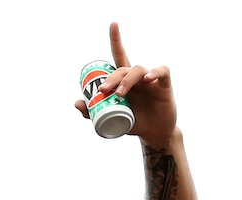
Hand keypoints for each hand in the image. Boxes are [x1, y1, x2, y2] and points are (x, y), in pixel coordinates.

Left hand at [75, 23, 177, 147]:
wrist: (155, 133)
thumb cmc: (135, 122)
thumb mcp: (113, 118)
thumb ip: (94, 112)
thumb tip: (76, 103)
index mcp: (125, 79)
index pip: (120, 54)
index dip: (116, 39)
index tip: (113, 24)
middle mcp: (137, 76)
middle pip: (123, 68)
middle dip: (111, 78)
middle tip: (103, 91)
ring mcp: (151, 80)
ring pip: (137, 70)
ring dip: (126, 81)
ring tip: (119, 94)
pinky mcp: (164, 85)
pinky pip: (162, 72)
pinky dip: (156, 72)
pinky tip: (148, 79)